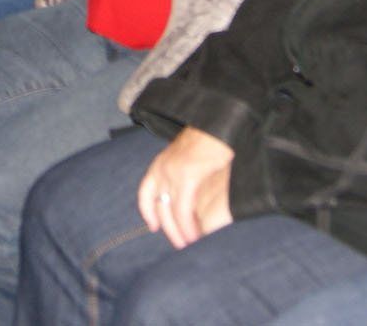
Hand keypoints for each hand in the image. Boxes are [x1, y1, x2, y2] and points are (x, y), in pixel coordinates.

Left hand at [137, 127, 234, 248]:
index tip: (153, 227)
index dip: (148, 212)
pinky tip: (195, 236)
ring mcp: (172, 172)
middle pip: (158, 208)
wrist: (220, 120)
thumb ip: (185, 172)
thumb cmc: (211, 138)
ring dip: (179, 232)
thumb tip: (192, 190)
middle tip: (180, 244)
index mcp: (161, 163)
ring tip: (189, 245)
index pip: (146, 192)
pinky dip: (188, 226)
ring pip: (170, 213)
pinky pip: (183, 209)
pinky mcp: (187, 176)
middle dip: (169, 229)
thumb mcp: (189, 155)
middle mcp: (161, 168)